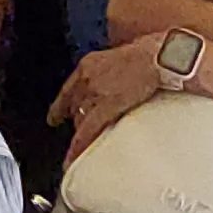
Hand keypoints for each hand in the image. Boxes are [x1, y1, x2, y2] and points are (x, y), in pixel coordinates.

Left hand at [47, 37, 171, 159]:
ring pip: (80, 120)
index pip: (68, 91)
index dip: (59, 108)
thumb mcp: (119, 57)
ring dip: (80, 134)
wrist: (157, 56)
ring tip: (80, 150)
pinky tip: (73, 159)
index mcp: (88, 65)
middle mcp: (87, 79)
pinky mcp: (107, 106)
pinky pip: (87, 130)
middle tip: (80, 136)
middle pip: (74, 107)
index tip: (54, 118)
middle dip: (77, 122)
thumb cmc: (149, 54)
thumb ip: (110, 72)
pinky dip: (78, 146)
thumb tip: (115, 84)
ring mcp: (95, 93)